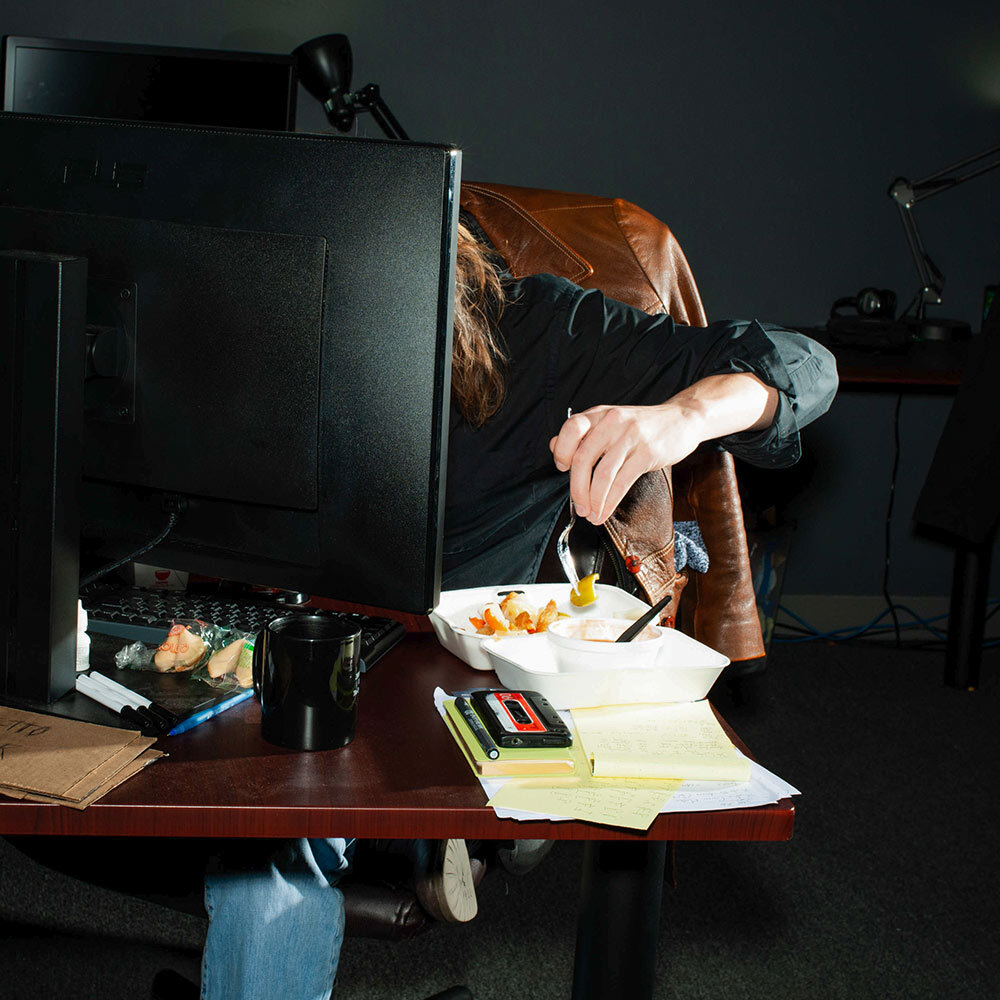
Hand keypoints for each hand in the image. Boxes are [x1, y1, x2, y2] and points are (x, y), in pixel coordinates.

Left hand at [549, 403, 703, 524]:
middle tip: (579, 507)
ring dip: (594, 500)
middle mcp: (612, 422)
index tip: (562, 469)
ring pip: (603, 474)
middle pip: (583, 458)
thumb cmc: (643, 426)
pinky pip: (622, 482)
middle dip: (577, 489)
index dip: (562, 451)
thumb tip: (555, 447)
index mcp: (599, 414)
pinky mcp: (647, 452)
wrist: (682, 419)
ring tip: (592, 515)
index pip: (571, 428)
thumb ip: (584, 434)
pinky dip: (610, 501)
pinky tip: (606, 511)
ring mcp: (631, 436)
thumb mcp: (611, 422)